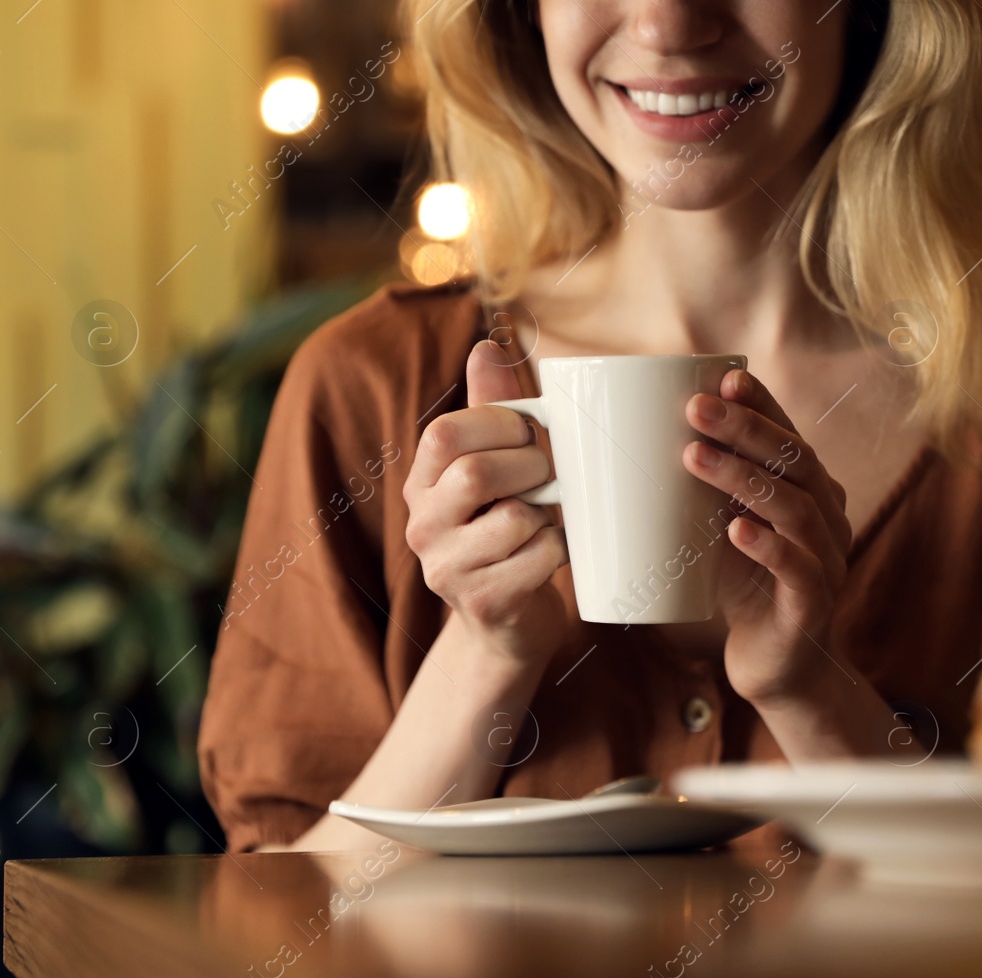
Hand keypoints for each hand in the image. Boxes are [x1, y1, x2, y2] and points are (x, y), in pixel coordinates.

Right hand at [403, 341, 567, 665]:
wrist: (509, 628)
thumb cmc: (509, 534)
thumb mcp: (497, 470)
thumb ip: (491, 411)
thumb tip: (484, 346)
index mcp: (421, 485)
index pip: (445, 435)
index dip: (498, 424)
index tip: (528, 434)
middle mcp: (421, 528)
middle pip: (474, 474)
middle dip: (529, 467)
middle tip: (548, 476)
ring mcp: (446, 571)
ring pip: (514, 519)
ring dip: (548, 513)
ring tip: (547, 520)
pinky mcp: (483, 603)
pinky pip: (538, 557)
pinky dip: (560, 550)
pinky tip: (554, 554)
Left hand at [682, 369, 853, 705]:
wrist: (773, 667)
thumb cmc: (741, 588)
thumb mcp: (720, 528)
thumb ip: (701, 489)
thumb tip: (630, 442)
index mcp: (810, 492)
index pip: (792, 436)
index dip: (763, 406)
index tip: (722, 380)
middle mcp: (829, 519)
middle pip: (798, 462)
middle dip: (747, 430)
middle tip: (695, 410)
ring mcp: (827, 562)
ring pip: (797, 509)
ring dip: (746, 479)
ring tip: (695, 458)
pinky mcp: (813, 606)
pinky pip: (799, 569)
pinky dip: (768, 546)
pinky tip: (736, 530)